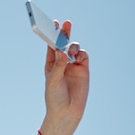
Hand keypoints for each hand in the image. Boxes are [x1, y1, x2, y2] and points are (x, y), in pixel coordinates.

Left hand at [43, 20, 89, 134]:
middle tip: (66, 23)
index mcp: (51, 64)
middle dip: (64, 34)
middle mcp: (62, 63)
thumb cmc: (55, 97)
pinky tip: (77, 56)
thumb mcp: (53, 81)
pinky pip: (83, 56)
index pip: (51, 47)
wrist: (67, 112)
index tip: (53, 24)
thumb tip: (61, 51)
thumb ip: (58, 66)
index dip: (52, 35)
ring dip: (73, 45)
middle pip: (63, 45)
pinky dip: (81, 53)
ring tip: (70, 50)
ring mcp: (73, 66)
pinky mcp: (83, 70)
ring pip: (74, 49)